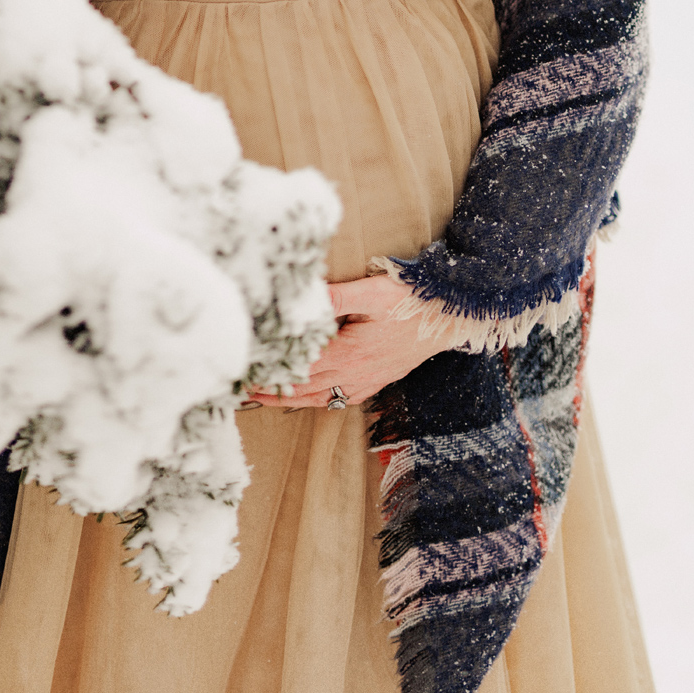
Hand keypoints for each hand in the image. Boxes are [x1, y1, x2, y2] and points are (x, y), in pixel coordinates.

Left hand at [247, 274, 435, 410]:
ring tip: (265, 398)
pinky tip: (310, 397)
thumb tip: (304, 296)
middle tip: (243, 388)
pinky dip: (319, 401)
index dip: (272, 371)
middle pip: (304, 387)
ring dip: (291, 399)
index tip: (248, 370)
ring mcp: (367, 380)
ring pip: (321, 398)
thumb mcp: (373, 291)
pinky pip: (342, 399)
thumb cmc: (413, 302)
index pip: (300, 367)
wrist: (451, 318)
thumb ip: (336, 296)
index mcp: (349, 352)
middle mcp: (355, 373)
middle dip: (273, 389)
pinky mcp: (377, 381)